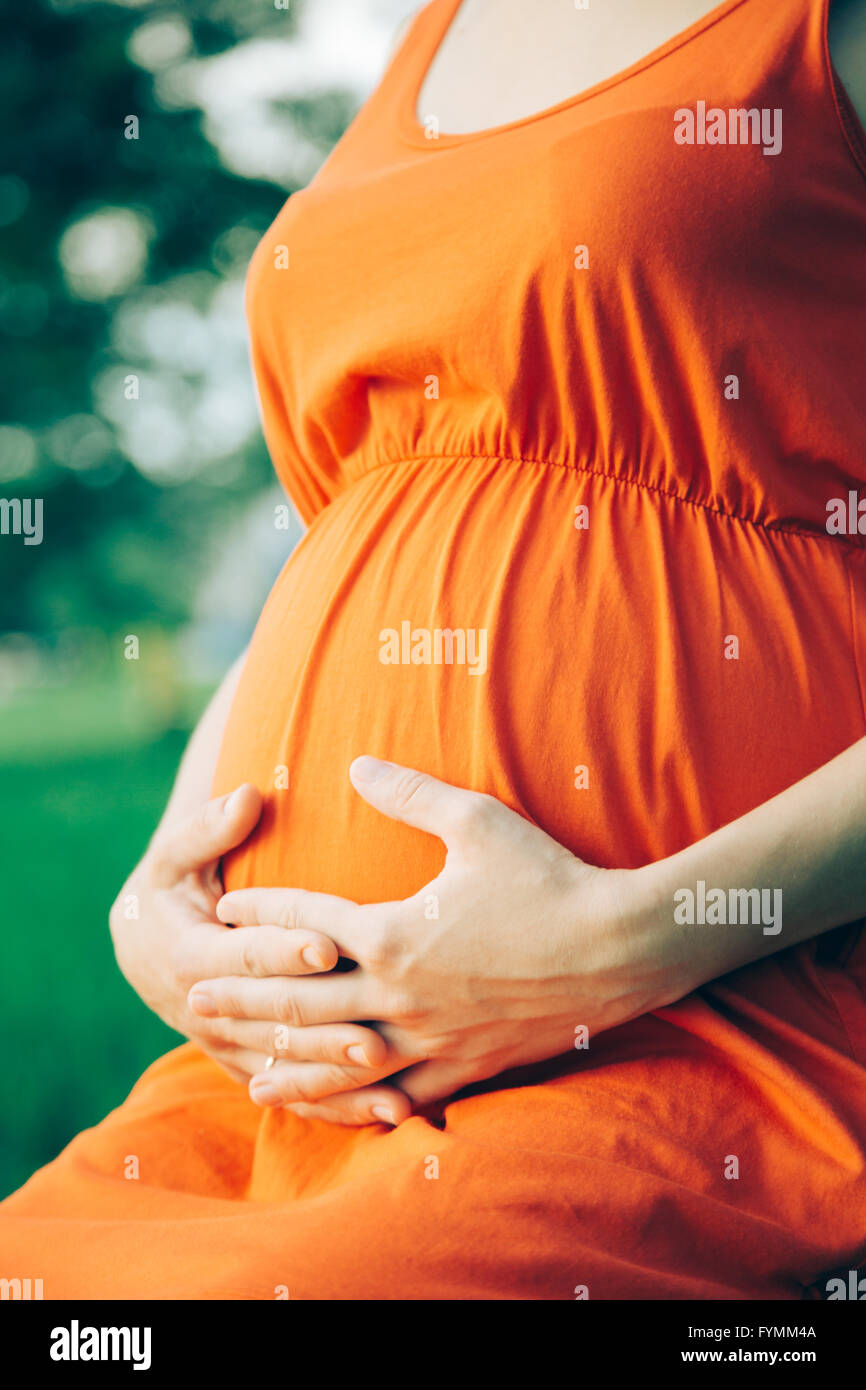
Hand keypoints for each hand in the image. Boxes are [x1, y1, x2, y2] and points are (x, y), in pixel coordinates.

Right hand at [109, 785, 391, 1096]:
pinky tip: (390, 1112)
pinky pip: (296, 1093)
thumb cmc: (172, 885)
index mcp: (188, 954)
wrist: (143, 947)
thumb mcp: (176, 855)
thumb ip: (210, 828)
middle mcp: (206, 1010)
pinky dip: (340, 1106)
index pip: (244, 955)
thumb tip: (245, 795)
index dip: (285, 949)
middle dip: (323, 1025)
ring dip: (335, 1072)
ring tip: (388, 1067)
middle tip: (376, 1026)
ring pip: (286, 1065)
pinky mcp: (251, 1066)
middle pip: (271, 1020)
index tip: (330, 943)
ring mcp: (229, 1045)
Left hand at [201, 759, 663, 1122]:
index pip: (306, 921)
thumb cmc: (549, 878)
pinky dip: (360, 1103)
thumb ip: (409, 793)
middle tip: (192, 997)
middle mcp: (400, 992)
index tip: (223, 905)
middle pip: (302, 998)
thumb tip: (354, 762)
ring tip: (245, 1070)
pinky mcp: (465, 1066)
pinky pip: (400, 1094)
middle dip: (244, 995)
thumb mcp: (478, 821)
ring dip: (288, 1062)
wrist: (621, 949)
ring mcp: (431, 1037)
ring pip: (341, 1059)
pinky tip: (340, 1111)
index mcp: (393, 931)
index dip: (261, 910)